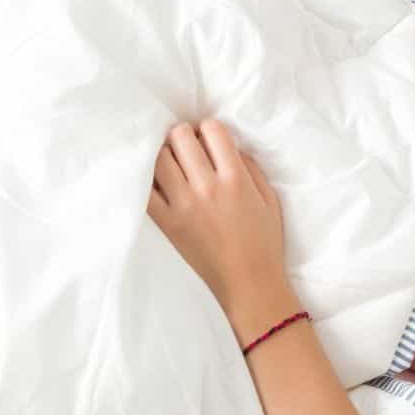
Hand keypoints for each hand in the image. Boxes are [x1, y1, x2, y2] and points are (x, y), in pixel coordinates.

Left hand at [147, 119, 298, 342]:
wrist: (248, 284)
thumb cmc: (264, 242)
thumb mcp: (269, 199)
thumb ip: (251, 167)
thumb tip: (229, 145)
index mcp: (236, 179)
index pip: (212, 130)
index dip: (210, 130)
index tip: (210, 140)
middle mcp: (207, 187)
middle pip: (180, 138)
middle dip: (184, 135)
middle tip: (188, 147)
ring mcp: (183, 205)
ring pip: (159, 158)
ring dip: (165, 154)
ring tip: (173, 163)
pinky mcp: (167, 223)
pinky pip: (145, 191)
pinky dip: (147, 180)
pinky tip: (157, 181)